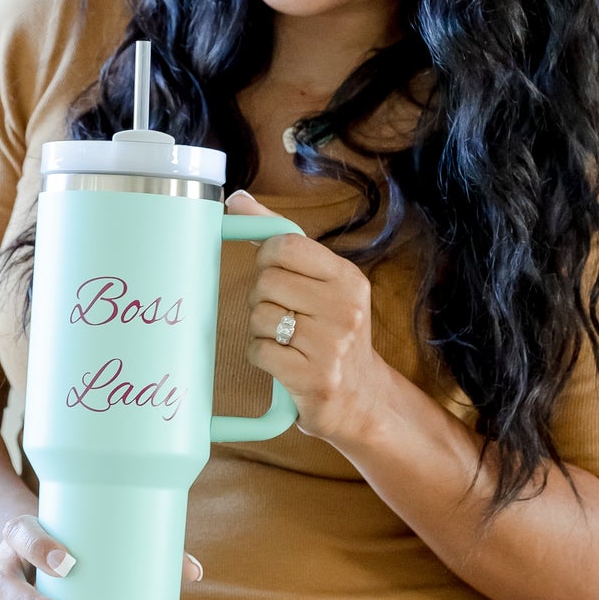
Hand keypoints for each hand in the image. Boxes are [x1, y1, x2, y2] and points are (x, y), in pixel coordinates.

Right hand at [0, 514, 202, 599]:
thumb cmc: (71, 539)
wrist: (26, 550)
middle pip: (6, 588)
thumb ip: (140, 544)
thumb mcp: (89, 532)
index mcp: (21, 533)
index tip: (70, 563)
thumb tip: (194, 572)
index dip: (39, 548)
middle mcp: (5, 566)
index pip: (20, 533)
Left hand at [225, 189, 389, 446]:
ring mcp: (332, 346)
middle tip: (283, 314)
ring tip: (286, 339)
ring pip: (259, 317)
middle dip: (262, 298)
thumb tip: (236, 199)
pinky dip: (261, 355)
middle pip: (267, 282)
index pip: (285, 245)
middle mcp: (346, 309)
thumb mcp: (321, 282)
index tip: (273, 272)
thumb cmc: (332, 332)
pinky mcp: (314, 378)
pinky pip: (259, 351)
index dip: (266, 258)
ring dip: (260, 330)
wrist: (361, 399)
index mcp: (347, 278)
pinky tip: (282, 360)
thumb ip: (281, 239)